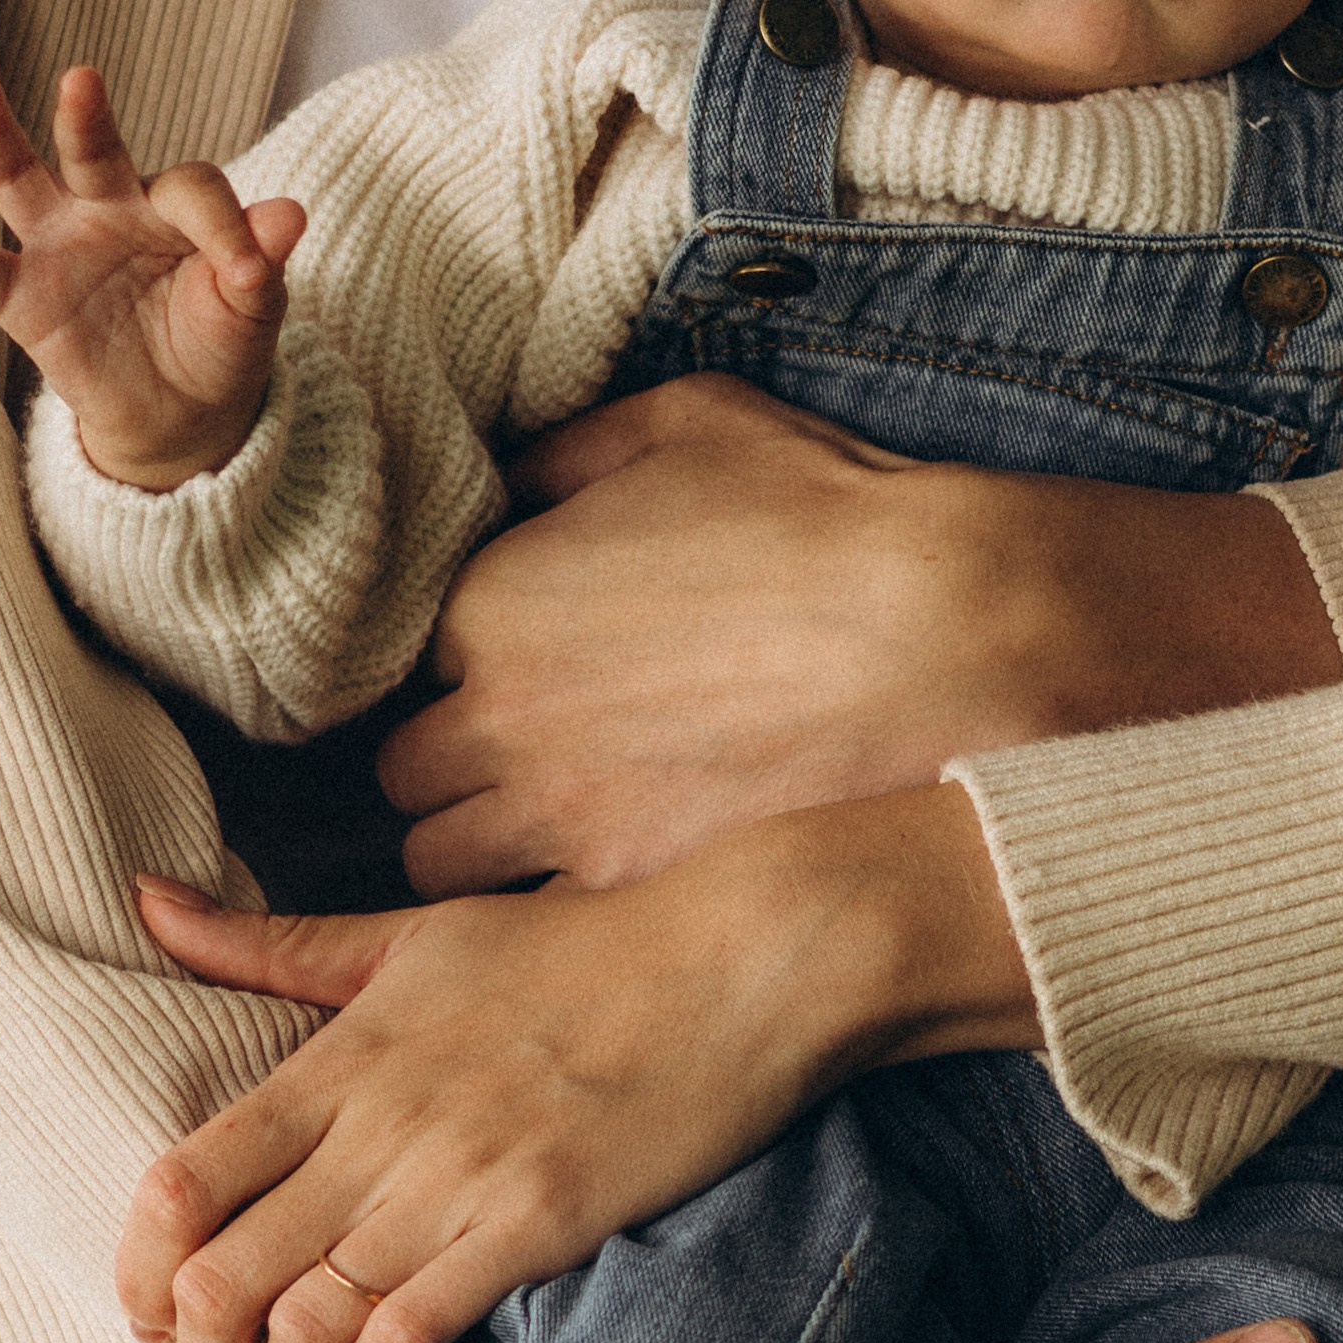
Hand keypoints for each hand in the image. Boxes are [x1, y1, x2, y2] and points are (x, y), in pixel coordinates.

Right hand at [0, 68, 304, 487]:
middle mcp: (111, 207)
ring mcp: (60, 247)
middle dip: (87, 118)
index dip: (222, 226)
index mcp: (176, 204)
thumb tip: (293, 215)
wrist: (181, 410)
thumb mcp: (252, 306)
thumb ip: (261, 261)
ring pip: (21, 184)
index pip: (191, 190)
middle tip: (82, 79)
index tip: (247, 273)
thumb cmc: (221, 338)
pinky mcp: (24, 298)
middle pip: (95, 152)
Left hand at [122, 783, 1037, 1342]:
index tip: (150, 1299)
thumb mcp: (416, 934)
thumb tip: (147, 900)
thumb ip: (278, 945)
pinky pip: (411, 1332)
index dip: (144, 1264)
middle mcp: (385, 1118)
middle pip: (227, 1273)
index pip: (188, 1175)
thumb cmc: (576, 946)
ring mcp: (459, 1174)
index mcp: (349, 1049)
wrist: (734, 956)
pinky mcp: (535, 1221)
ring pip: (308, 1320)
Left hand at [377, 373, 1342, 895]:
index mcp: (491, 598)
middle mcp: (496, 717)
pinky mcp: (626, 895)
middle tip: (525, 744)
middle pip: (403, 773)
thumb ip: (576, 448)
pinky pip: (534, 919)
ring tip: (560, 815)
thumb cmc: (821, 512)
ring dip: (484, 840)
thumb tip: (521, 473)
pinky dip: (556, 900)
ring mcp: (556, 819)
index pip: (401, 657)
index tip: (511, 659)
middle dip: (453, 760)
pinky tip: (617, 864)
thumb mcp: (691, 423)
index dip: (457, 659)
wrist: (941, 633)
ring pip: (443, 861)